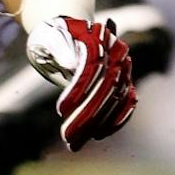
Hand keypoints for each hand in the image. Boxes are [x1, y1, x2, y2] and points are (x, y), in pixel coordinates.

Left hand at [24, 15, 136, 148]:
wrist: (68, 32)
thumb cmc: (53, 34)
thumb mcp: (48, 36)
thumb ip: (59, 47)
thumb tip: (71, 64)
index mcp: (97, 35)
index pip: (93, 65)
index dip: (78, 89)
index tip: (61, 110)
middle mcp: (115, 50)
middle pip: (106, 86)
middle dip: (87, 114)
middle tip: (67, 136)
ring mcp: (122, 67)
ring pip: (116, 99)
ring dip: (98, 124)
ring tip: (76, 142)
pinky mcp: (124, 81)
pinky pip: (126, 103)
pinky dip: (115, 120)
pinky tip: (99, 135)